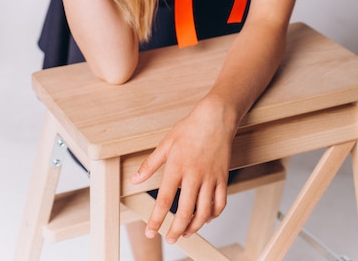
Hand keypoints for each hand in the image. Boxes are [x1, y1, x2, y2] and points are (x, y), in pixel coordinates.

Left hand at [130, 96, 235, 243]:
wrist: (216, 118)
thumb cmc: (190, 128)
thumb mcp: (166, 143)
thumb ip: (150, 164)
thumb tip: (135, 180)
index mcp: (177, 167)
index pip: (164, 200)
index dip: (156, 220)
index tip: (151, 232)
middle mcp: (194, 175)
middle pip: (185, 211)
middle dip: (176, 230)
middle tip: (170, 239)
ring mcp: (210, 177)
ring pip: (205, 212)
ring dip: (195, 227)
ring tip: (187, 233)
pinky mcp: (223, 177)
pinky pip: (220, 202)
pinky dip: (214, 214)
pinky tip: (206, 217)